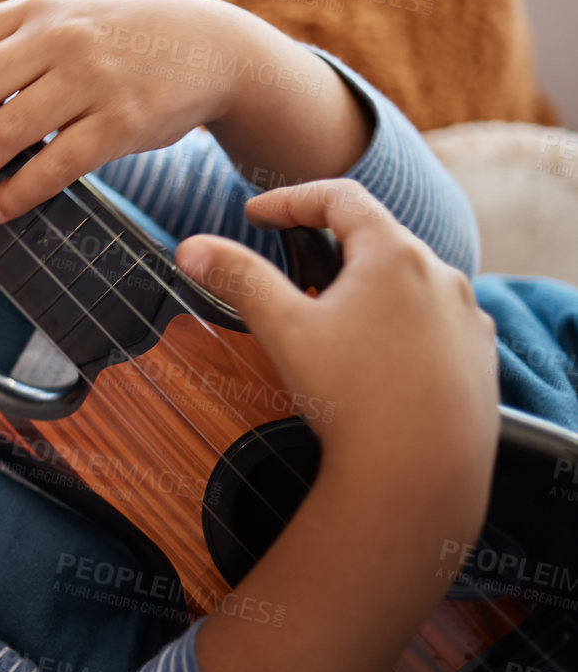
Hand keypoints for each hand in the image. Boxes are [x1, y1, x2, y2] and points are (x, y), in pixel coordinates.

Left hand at [0, 0, 248, 222]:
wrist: (210, 45)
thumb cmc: (118, 38)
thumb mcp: (63, 17)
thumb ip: (8, 43)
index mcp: (32, 11)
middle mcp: (57, 39)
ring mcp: (91, 80)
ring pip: (5, 133)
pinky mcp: (122, 122)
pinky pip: (55, 166)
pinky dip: (17, 193)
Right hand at [175, 179, 497, 491]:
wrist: (418, 476)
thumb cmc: (353, 398)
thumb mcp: (283, 328)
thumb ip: (238, 278)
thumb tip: (192, 248)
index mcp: (394, 255)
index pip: (340, 196)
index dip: (290, 199)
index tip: (256, 216)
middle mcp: (442, 276)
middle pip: (377, 237)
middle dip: (328, 245)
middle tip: (290, 269)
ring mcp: (467, 317)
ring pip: (409, 281)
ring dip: (367, 286)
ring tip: (332, 319)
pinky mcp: (479, 356)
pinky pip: (435, 320)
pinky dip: (401, 324)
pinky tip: (375, 359)